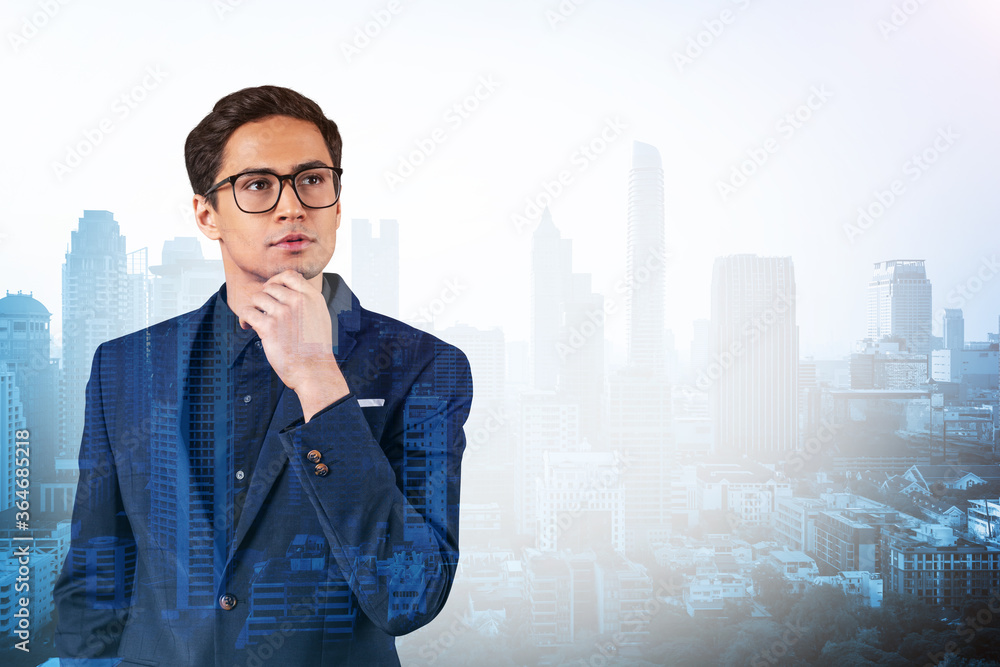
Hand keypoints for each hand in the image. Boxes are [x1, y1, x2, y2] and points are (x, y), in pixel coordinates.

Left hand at [239, 270, 349, 420]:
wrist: (315, 370)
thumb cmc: (316, 349)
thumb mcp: (321, 317)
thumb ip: (308, 302)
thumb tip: (289, 291)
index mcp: (312, 297)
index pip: (289, 275)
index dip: (276, 281)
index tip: (271, 292)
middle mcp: (298, 301)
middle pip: (270, 287)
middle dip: (263, 298)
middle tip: (262, 311)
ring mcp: (283, 313)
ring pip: (257, 298)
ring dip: (253, 308)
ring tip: (255, 320)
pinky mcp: (269, 327)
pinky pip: (247, 312)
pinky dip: (244, 318)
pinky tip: (248, 326)